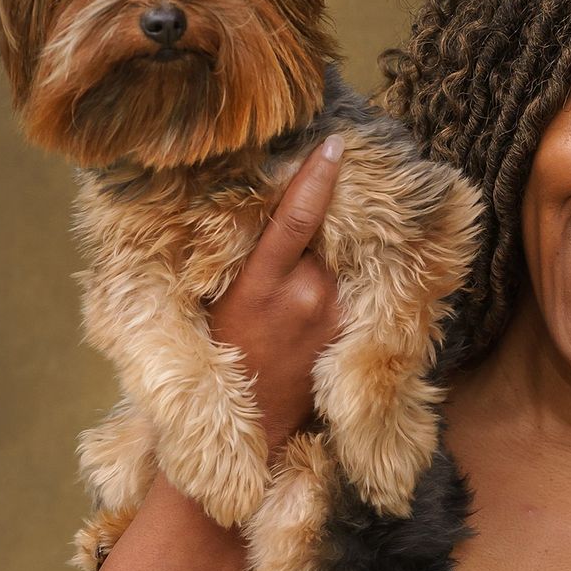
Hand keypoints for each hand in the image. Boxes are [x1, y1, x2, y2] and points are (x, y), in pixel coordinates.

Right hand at [206, 135, 344, 461]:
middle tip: (322, 205)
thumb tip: (266, 212)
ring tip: (309, 276)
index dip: (317, 176)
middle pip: (325, 236)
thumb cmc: (221, 356)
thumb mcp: (219, 300)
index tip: (335, 144)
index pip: (296, 217)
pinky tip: (326, 292)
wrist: (251, 425)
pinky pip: (352, 293)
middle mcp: (306, 295)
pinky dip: (344, 283)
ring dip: (332, 258)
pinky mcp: (349, 336)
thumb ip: (249, 259)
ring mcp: (334, 317)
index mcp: (261, 284)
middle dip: (324, 223)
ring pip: (340, 264)